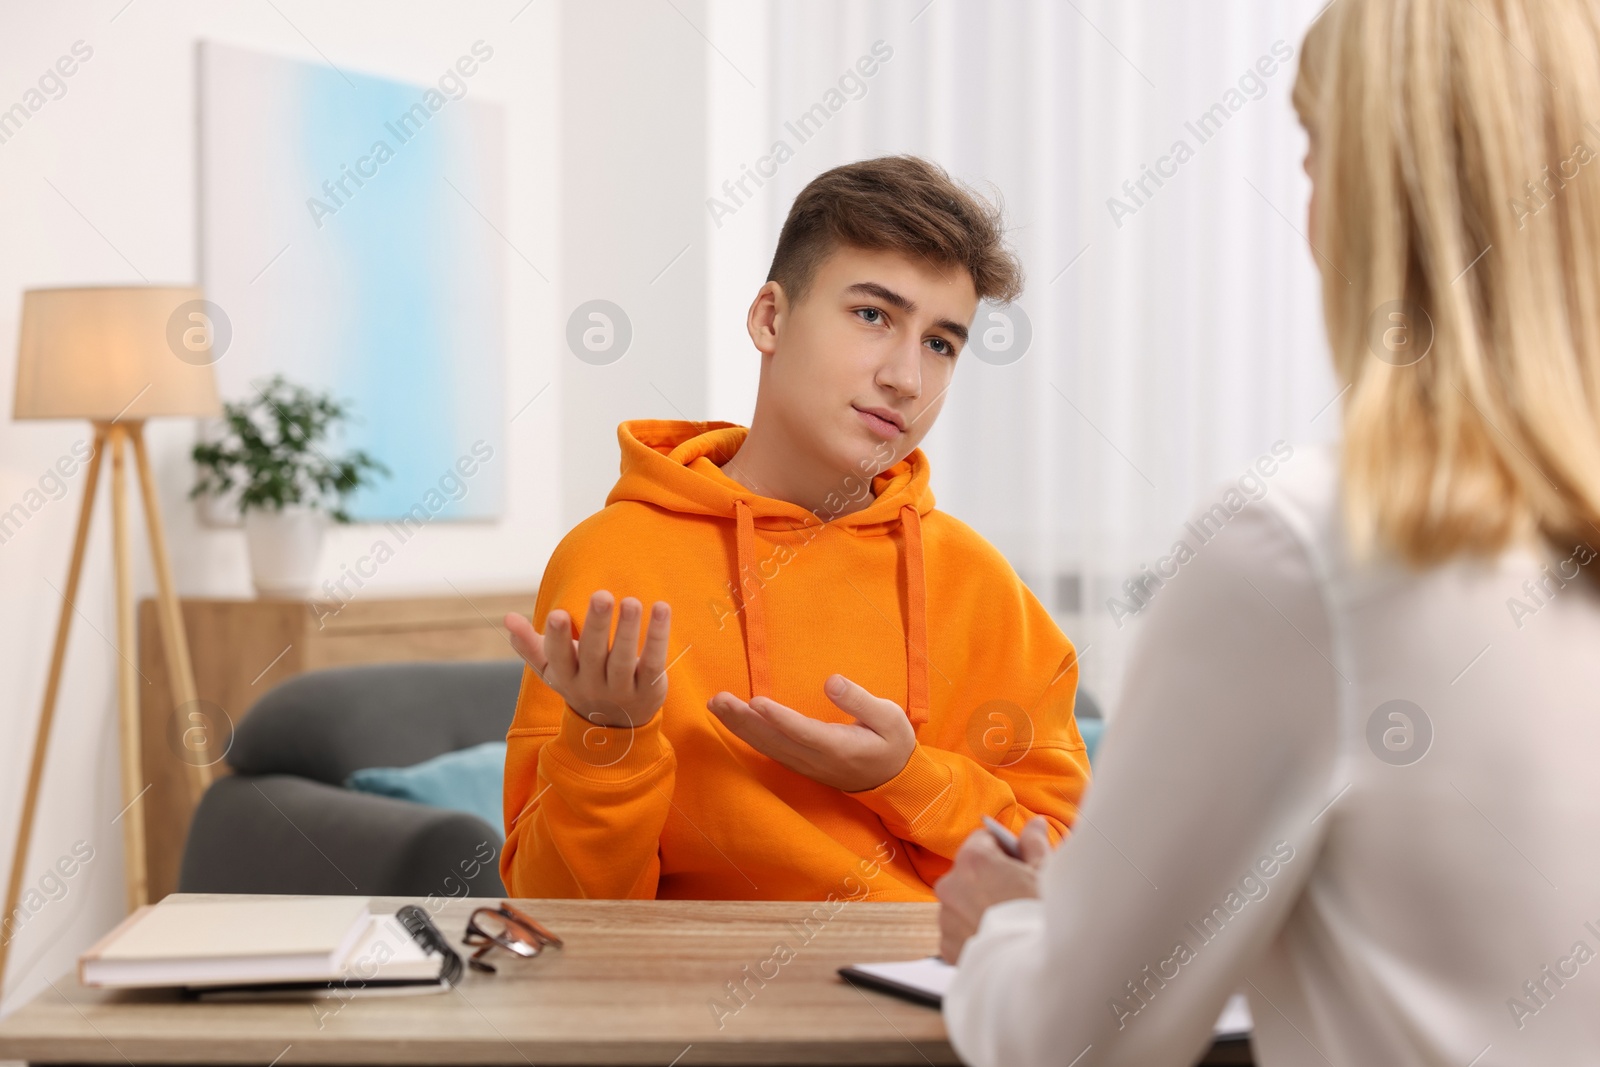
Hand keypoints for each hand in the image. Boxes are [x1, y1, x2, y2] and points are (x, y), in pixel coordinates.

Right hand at [503, 591, 671, 727]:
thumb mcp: (553, 669)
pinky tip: (662, 608)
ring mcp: (621, 690)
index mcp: (566, 676)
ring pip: (622, 659)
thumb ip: (530, 644)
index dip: (557, 638)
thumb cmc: (580, 682)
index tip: (557, 613)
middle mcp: (592, 685)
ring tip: (631, 601)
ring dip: (627, 629)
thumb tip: (507, 617)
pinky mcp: (649, 688)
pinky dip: (657, 636)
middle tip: (601, 595)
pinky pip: (653, 662)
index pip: (559, 657)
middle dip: (596, 625)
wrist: (615, 727)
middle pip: (592, 654)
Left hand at [706, 675, 915, 791]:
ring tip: (716, 704)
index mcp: (839, 748)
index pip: (803, 731)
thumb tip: (831, 681)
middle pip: (774, 741)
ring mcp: (805, 765)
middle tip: (719, 699)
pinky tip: (732, 719)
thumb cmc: (892, 744)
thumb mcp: (890, 718)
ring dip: (739, 727)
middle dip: (744, 721)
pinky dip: (747, 735)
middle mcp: (816, 760)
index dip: (779, 718)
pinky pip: (769, 750)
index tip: (756, 701)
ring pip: (766, 747)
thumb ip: (860, 700)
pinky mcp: (799, 764)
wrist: (893, 781)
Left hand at [934, 816, 1051, 963]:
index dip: (1002, 849)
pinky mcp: (947, 947)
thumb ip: (1033, 843)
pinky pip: (958, 931)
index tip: (1016, 862)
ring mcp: (946, 918)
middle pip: (969, 871)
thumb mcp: (1045, 872)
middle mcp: (951, 886)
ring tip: (1008, 920)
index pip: (982, 839)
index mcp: (973, 860)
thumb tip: (1034, 825)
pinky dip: (974, 932)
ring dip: (979, 905)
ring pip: (962, 901)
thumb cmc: (1042, 917)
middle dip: (989, 878)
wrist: (1036, 971)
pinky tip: (998, 938)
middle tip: (1017, 893)